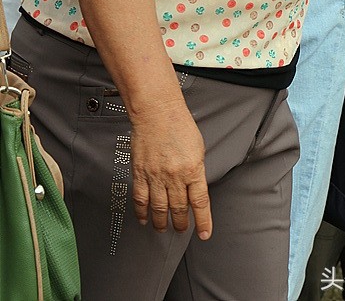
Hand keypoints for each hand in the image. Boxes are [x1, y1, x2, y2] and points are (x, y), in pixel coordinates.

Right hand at [130, 103, 211, 238]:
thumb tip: (194, 188)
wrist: (156, 111)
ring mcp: (156, 175)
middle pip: (179, 208)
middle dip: (181, 223)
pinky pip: (141, 199)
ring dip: (162, 222)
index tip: (204, 233)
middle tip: (181, 229)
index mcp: (193, 168)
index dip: (203, 221)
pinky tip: (144, 218)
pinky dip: (142, 212)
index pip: (200, 202)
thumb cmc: (178, 124)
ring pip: (159, 208)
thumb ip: (196, 170)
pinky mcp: (140, 173)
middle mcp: (174, 175)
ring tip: (164, 228)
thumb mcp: (198, 148)